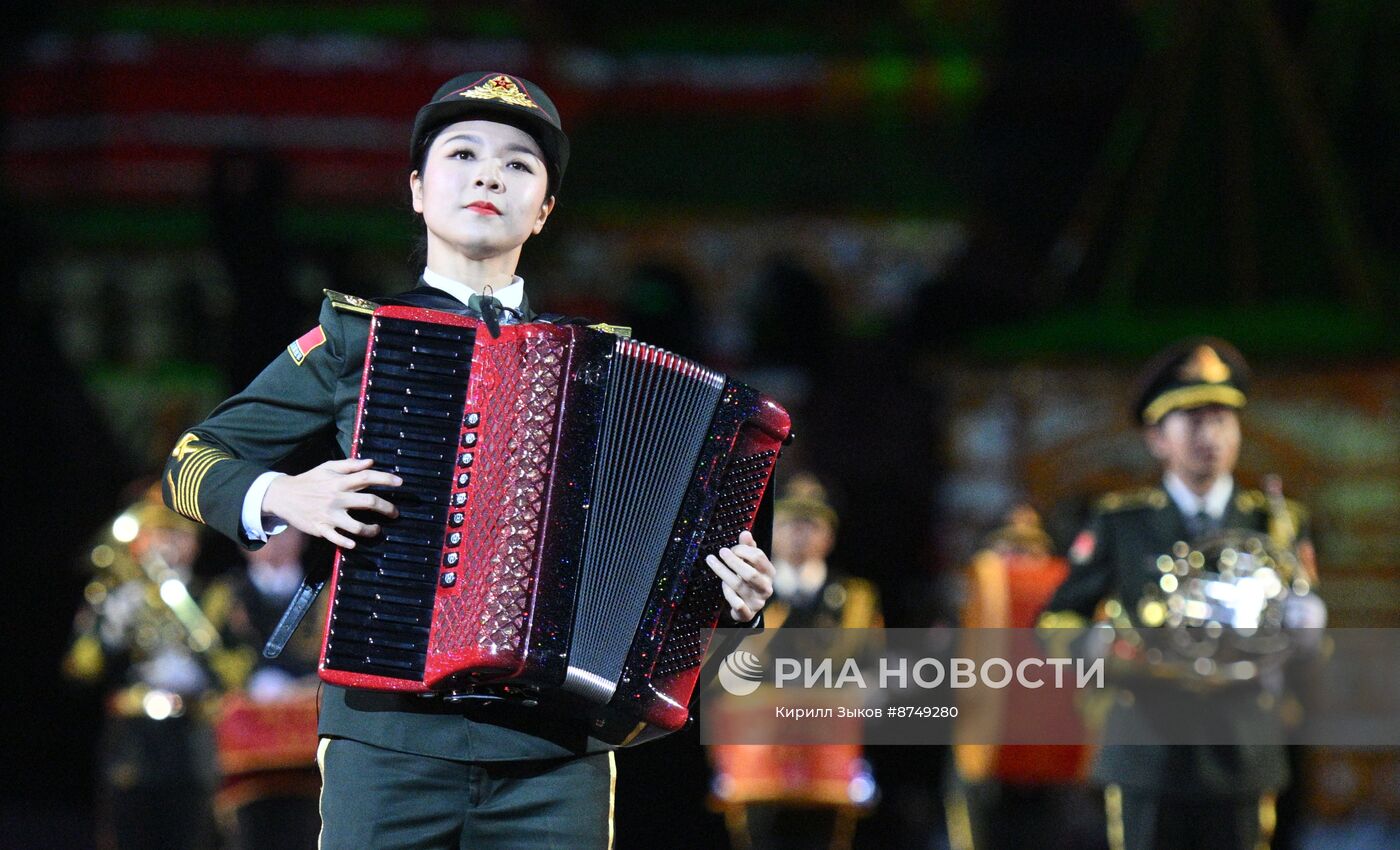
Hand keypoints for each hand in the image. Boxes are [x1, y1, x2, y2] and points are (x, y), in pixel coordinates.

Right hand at [262, 458, 399, 548]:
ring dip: (372, 530)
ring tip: (378, 529)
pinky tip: (356, 542)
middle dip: (387, 508)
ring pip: (357, 526)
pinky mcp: (321, 528)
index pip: (367, 477)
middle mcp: (336, 498)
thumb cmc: (310, 480)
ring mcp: (329, 515)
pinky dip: (348, 542)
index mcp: (339, 482)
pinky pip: (338, 539)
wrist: (283, 496)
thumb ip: (350, 464)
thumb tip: (371, 461)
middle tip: (395, 513)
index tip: (400, 482)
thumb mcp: (327, 467)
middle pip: (369, 502)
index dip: (385, 478)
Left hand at [705, 530, 774, 622]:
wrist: (750, 607)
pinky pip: (737, 605)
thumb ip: (749, 548)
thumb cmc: (749, 579)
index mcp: (769, 572)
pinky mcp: (748, 613)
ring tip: (711, 561)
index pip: (759, 557)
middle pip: (750, 573)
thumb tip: (746, 533)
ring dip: (723, 573)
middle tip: (721, 551)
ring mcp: (757, 601)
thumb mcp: (750, 563)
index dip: (743, 550)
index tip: (732, 548)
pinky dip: (729, 596)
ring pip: (738, 586)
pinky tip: (723, 587)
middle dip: (733, 561)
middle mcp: (766, 587)